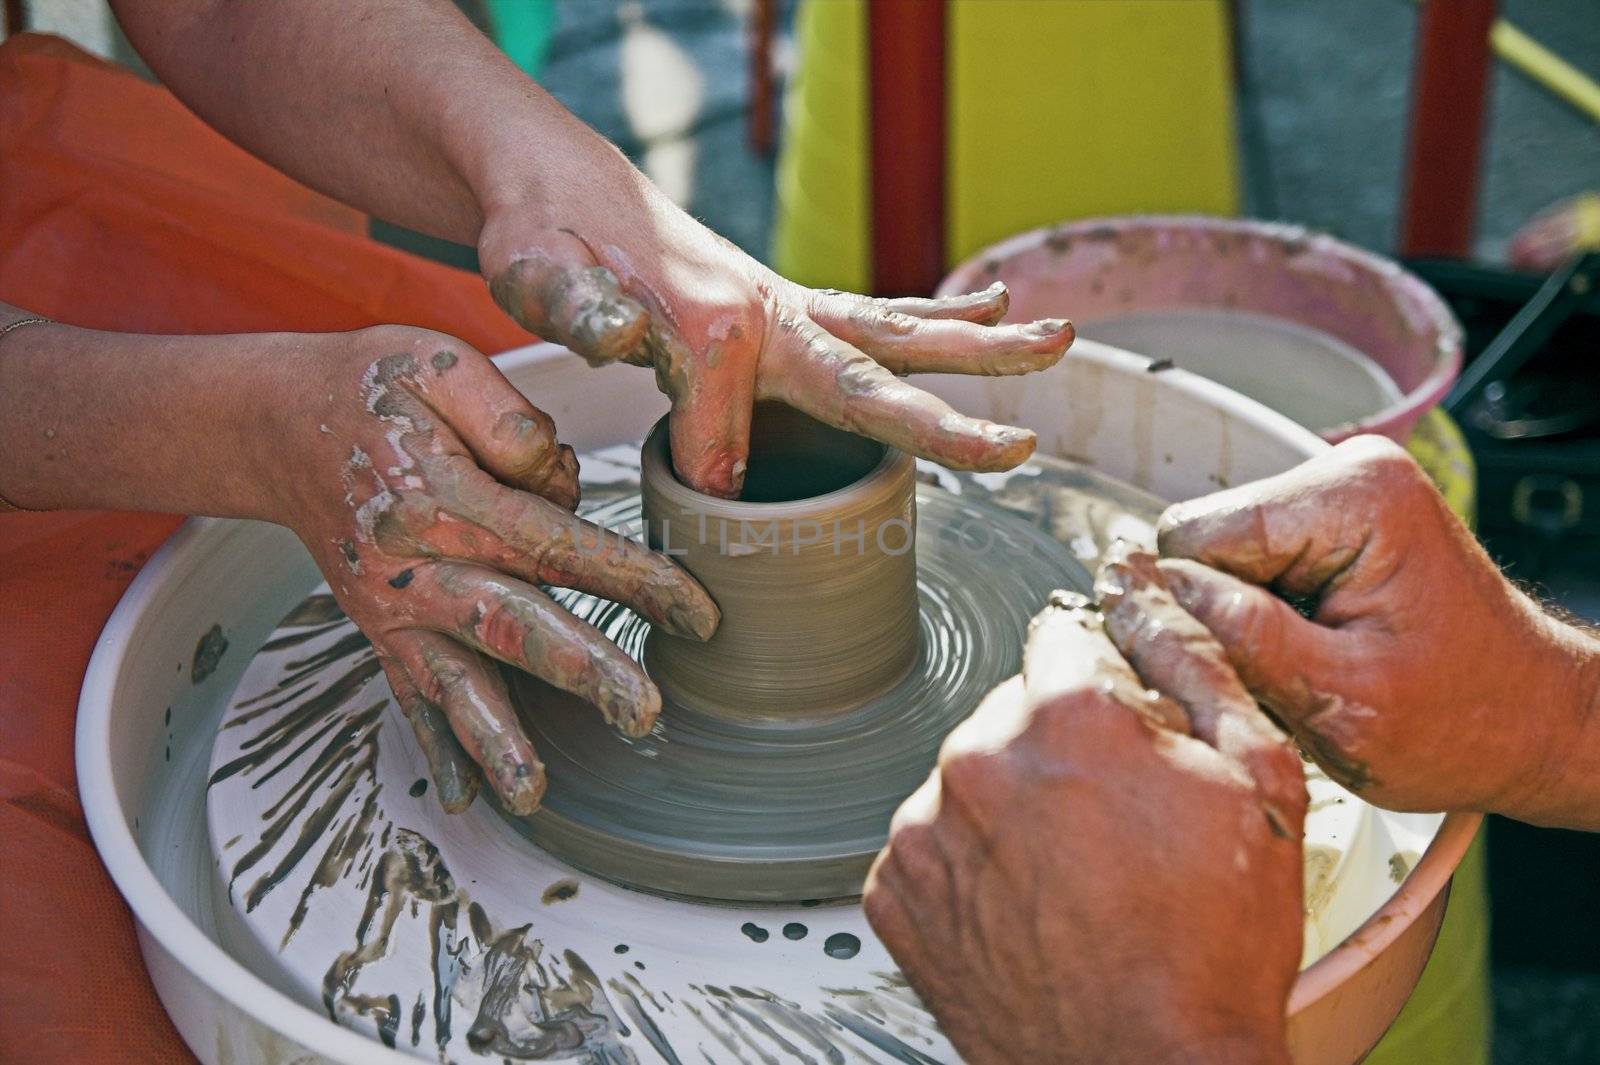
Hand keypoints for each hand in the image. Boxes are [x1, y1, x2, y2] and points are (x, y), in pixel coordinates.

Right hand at [264, 325, 717, 814]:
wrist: (273, 423)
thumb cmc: (372, 387)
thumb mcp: (439, 364)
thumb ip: (508, 420)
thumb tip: (564, 481)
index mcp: (445, 495)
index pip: (557, 542)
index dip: (632, 578)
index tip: (699, 613)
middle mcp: (417, 562)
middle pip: (513, 622)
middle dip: (583, 669)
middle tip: (644, 711)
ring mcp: (394, 605)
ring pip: (453, 678)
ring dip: (494, 738)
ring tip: (531, 794)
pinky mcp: (380, 627)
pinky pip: (408, 693)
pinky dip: (434, 746)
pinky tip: (462, 798)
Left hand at [477, 169, 1073, 496]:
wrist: (548, 174)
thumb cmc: (538, 227)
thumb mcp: (535, 269)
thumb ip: (585, 313)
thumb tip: (635, 348)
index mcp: (712, 317)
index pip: (732, 422)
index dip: (708, 460)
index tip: (683, 491)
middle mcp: (768, 308)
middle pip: (875, 367)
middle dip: (946, 417)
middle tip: (1018, 446)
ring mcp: (784, 304)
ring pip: (897, 332)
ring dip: (975, 345)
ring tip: (1056, 339)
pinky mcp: (784, 304)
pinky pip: (874, 315)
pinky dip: (932, 317)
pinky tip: (984, 309)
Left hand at [864, 548, 1302, 1064]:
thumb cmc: (1211, 949)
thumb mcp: (1258, 780)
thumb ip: (1196, 663)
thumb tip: (1152, 597)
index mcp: (1064, 716)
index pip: (1063, 634)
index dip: (1105, 677)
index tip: (1121, 722)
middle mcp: (978, 759)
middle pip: (1016, 711)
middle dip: (1062, 746)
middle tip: (1118, 822)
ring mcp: (928, 829)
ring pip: (972, 777)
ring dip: (1014, 806)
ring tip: (1077, 877)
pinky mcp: (897, 891)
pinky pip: (934, 843)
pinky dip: (973, 865)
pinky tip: (1031, 905)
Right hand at [1157, 435, 1599, 826]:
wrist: (1533, 720)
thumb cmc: (1466, 722)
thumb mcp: (1344, 703)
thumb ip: (1243, 640)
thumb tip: (1148, 594)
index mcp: (1353, 497)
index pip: (1195, 536)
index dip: (1196, 611)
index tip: (1239, 670)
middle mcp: (1343, 473)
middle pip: (1203, 542)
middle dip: (1223, 618)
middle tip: (1285, 680)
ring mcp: (1337, 493)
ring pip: (1217, 559)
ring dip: (1242, 624)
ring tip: (1305, 670)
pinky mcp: (1330, 524)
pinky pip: (1248, 567)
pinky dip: (1263, 621)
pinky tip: (1310, 654)